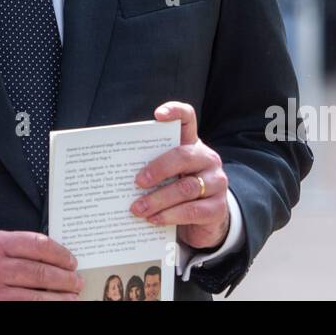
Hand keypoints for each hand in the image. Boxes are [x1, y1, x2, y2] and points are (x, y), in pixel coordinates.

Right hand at [0, 230, 82, 300]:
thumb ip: (15, 245)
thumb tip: (53, 254)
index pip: (38, 245)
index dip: (60, 254)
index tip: (72, 261)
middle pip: (40, 272)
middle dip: (65, 279)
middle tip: (77, 281)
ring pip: (36, 296)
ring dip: (59, 299)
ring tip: (72, 298)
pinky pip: (24, 310)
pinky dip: (41, 308)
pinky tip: (51, 307)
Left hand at [129, 102, 230, 251]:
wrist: (205, 222)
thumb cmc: (177, 191)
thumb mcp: (168, 175)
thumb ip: (152, 167)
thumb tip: (117, 172)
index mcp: (192, 145)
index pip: (187, 119)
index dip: (175, 111)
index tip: (158, 115)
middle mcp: (207, 159)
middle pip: (183, 156)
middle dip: (157, 169)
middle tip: (137, 182)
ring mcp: (216, 183)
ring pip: (186, 188)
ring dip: (158, 200)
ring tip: (138, 209)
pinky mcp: (218, 208)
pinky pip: (192, 211)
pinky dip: (170, 216)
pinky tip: (154, 220)